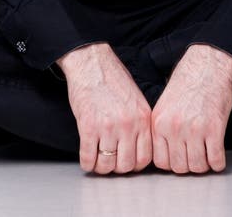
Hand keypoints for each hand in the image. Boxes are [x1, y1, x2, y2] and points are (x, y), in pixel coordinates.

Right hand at [57, 43, 152, 173]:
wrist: (92, 63)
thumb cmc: (112, 78)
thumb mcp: (136, 99)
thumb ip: (140, 123)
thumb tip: (139, 147)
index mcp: (143, 118)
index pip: (145, 158)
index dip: (134, 164)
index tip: (125, 160)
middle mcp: (129, 124)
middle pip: (126, 166)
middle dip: (117, 167)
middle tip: (110, 160)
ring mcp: (109, 127)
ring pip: (107, 165)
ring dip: (100, 166)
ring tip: (97, 159)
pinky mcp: (89, 127)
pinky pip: (88, 158)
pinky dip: (86, 163)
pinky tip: (86, 157)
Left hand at [152, 44, 231, 173]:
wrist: (208, 62)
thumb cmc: (189, 79)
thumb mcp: (165, 102)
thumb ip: (163, 127)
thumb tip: (165, 152)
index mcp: (159, 121)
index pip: (160, 162)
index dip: (172, 162)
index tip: (180, 156)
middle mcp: (174, 127)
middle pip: (179, 168)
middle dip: (188, 163)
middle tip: (195, 154)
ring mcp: (194, 129)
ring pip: (198, 167)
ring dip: (204, 164)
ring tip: (206, 152)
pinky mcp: (214, 128)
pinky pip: (216, 160)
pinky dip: (218, 162)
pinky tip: (217, 152)